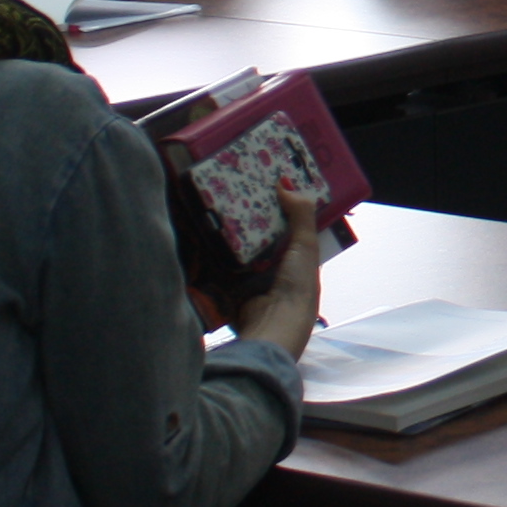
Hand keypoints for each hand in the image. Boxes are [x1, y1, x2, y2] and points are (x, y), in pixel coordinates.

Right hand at [227, 187, 327, 357]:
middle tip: (229, 190)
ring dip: (227, 234)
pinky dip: (213, 253)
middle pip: (260, 236)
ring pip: (238, 249)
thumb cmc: (296, 284)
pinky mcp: (230, 287)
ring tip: (211, 203)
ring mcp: (252, 278)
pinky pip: (221, 265)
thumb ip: (300, 214)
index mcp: (297, 258)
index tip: (261, 184)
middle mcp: (275, 266)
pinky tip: (201, 230)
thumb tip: (284, 182)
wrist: (272, 324)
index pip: (287, 227)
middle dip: (248, 218)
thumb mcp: (305, 245)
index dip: (277, 208)